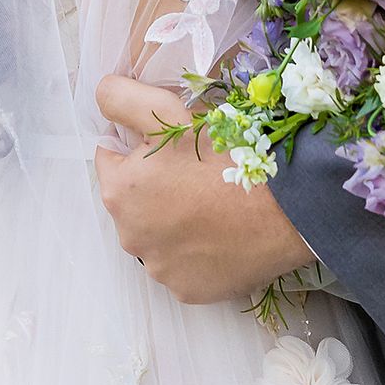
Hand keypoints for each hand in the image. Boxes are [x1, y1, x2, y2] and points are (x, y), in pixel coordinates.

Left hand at [94, 75, 314, 303]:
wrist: (283, 207)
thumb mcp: (168, 111)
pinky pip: (184, 264)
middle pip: (134, 201)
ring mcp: (160, 269)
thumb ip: (122, 98)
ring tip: (213, 202)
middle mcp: (130, 237)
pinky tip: (222, 232)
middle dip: (155, 185)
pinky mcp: (188, 290)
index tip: (171, 143)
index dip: (139, 145)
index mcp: (120, 192)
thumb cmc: (223, 154)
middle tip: (196, 171)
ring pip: (158, 235)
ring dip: (174, 221)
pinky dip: (196, 251)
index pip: (111, 159)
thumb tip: (101, 94)